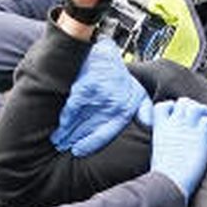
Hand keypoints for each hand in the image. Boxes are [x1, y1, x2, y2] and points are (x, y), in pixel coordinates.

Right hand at [51, 40, 153, 156]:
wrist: (105, 54)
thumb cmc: (121, 79)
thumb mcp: (139, 94)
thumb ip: (145, 112)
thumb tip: (149, 127)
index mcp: (125, 109)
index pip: (105, 134)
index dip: (90, 144)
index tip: (77, 151)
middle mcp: (113, 104)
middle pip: (88, 129)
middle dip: (73, 140)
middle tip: (62, 147)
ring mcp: (99, 96)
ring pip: (79, 121)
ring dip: (66, 133)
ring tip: (57, 140)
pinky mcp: (86, 87)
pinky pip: (72, 108)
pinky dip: (65, 119)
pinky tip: (59, 126)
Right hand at [149, 98, 206, 202]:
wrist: (169, 182)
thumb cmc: (163, 175)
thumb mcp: (158, 153)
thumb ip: (165, 142)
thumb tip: (172, 148)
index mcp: (159, 128)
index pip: (163, 105)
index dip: (172, 107)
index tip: (178, 115)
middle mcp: (173, 123)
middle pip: (183, 102)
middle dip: (192, 107)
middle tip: (198, 119)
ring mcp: (187, 126)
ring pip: (198, 106)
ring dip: (205, 112)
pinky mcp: (201, 133)